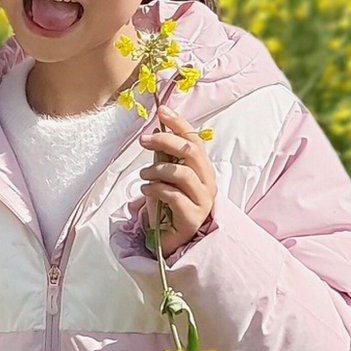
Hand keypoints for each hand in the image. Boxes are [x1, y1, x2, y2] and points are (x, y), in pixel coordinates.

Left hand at [136, 106, 216, 257]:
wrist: (170, 240)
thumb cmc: (168, 206)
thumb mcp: (164, 177)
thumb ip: (163, 157)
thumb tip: (155, 131)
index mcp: (202, 170)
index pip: (195, 140)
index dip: (180, 123)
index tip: (162, 110)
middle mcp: (207, 183)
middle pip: (191, 152)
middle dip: (165, 141)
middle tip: (143, 141)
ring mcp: (203, 201)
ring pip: (182, 174)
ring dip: (157, 170)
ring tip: (143, 175)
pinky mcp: (192, 217)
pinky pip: (174, 196)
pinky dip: (155, 189)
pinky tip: (145, 190)